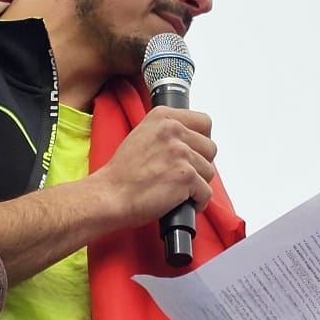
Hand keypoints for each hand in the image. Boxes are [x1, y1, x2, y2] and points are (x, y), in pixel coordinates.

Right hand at [90, 106, 215, 228]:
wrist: (110, 195)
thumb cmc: (123, 173)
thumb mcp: (142, 136)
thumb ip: (167, 132)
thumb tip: (192, 141)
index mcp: (163, 117)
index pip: (204, 121)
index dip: (201, 140)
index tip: (194, 151)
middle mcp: (173, 130)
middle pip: (210, 148)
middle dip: (200, 164)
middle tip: (181, 174)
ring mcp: (180, 152)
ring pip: (209, 172)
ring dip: (197, 184)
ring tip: (176, 189)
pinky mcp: (186, 176)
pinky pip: (206, 193)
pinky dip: (198, 202)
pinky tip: (182, 202)